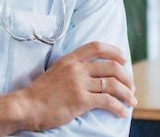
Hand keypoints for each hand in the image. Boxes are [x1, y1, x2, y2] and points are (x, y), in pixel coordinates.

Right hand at [0, 41, 136, 135]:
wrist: (28, 106)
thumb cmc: (41, 92)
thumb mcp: (56, 71)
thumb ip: (73, 68)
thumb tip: (91, 73)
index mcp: (70, 59)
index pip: (96, 46)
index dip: (114, 51)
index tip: (123, 59)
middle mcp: (76, 68)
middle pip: (111, 66)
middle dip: (127, 77)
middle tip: (131, 86)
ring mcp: (79, 83)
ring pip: (113, 84)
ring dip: (127, 93)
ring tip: (131, 101)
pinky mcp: (81, 100)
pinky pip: (107, 101)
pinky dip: (119, 107)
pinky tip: (122, 112)